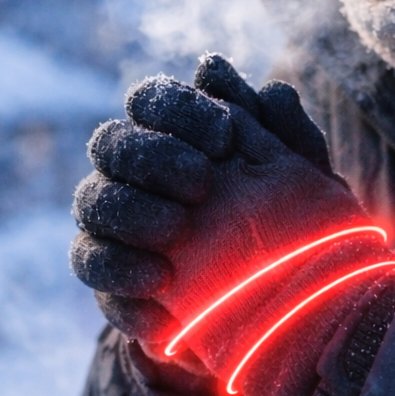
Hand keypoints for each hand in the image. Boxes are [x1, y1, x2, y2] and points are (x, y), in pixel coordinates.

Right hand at [72, 56, 394, 395]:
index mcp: (170, 136)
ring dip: (131, 213)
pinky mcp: (106, 280)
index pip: (150, 100)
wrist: (272, 314)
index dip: (178, 109)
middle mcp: (128, 174)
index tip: (224, 136)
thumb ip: (281, 131)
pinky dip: (126, 282)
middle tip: (202, 183)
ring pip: (92, 203)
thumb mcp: (302, 184)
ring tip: (177, 233)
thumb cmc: (286, 230)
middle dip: (151, 156)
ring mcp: (110, 225)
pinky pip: (96, 271)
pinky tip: (163, 297)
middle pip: (110, 143)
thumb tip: (248, 81)